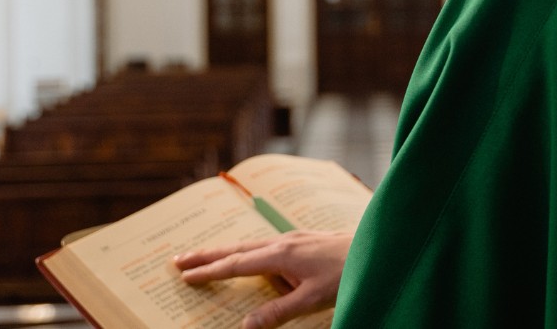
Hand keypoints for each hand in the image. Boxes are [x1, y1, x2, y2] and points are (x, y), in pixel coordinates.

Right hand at [175, 230, 351, 328]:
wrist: (378, 250)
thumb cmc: (348, 274)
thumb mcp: (312, 300)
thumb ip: (277, 312)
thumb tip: (245, 326)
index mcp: (281, 254)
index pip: (236, 264)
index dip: (209, 271)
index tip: (185, 275)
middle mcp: (283, 241)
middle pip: (236, 247)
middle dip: (206, 254)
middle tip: (177, 259)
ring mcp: (294, 237)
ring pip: (250, 243)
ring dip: (225, 250)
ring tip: (204, 256)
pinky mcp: (303, 240)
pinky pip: (266, 244)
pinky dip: (247, 250)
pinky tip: (250, 256)